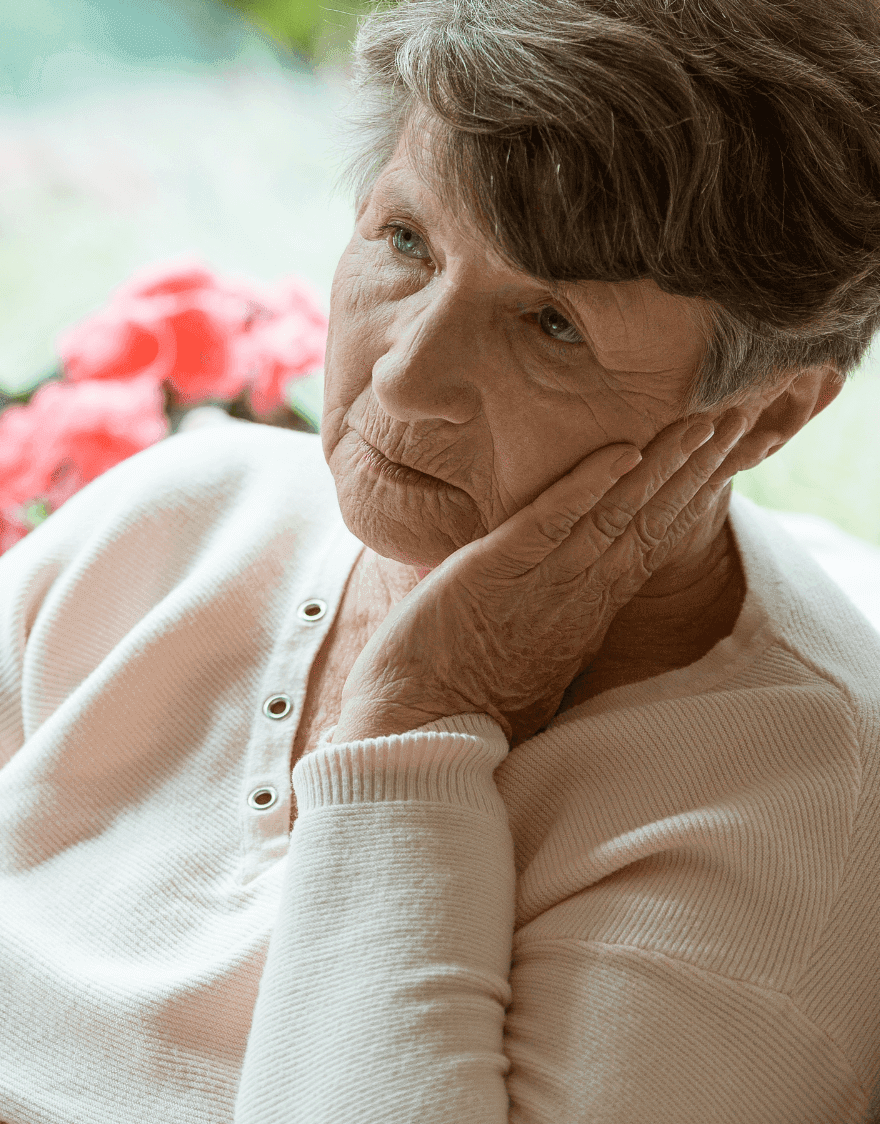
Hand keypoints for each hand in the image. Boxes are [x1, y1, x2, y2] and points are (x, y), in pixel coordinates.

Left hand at [331, 409, 751, 746]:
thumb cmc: (455, 694)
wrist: (413, 732)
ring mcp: (540, 584)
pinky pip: (548, 523)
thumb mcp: (526, 650)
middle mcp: (576, 594)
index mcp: (584, 609)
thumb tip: (568, 596)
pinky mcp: (494, 573)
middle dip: (695, 469)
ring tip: (702, 422)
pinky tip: (619, 453)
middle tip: (738, 419)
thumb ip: (554, 614)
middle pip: (649, 520)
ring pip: (614, 515)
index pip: (649, 540)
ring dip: (660, 466)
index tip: (724, 455)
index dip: (688, 495)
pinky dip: (584, 486)